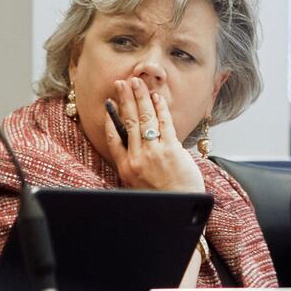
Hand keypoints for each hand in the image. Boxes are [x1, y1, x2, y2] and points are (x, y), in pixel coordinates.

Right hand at [103, 77, 204, 193]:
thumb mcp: (137, 183)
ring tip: (137, 82)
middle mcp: (137, 158)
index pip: (114, 137)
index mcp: (125, 168)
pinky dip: (159, 108)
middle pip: (128, 122)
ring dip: (140, 97)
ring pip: (144, 118)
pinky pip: (164, 123)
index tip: (109, 104)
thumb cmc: (162, 197)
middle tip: (121, 83)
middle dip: (125, 99)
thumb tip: (132, 141)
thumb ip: (133, 163)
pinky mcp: (172, 149)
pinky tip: (156, 97)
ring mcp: (154, 153)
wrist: (181, 209)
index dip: (111, 118)